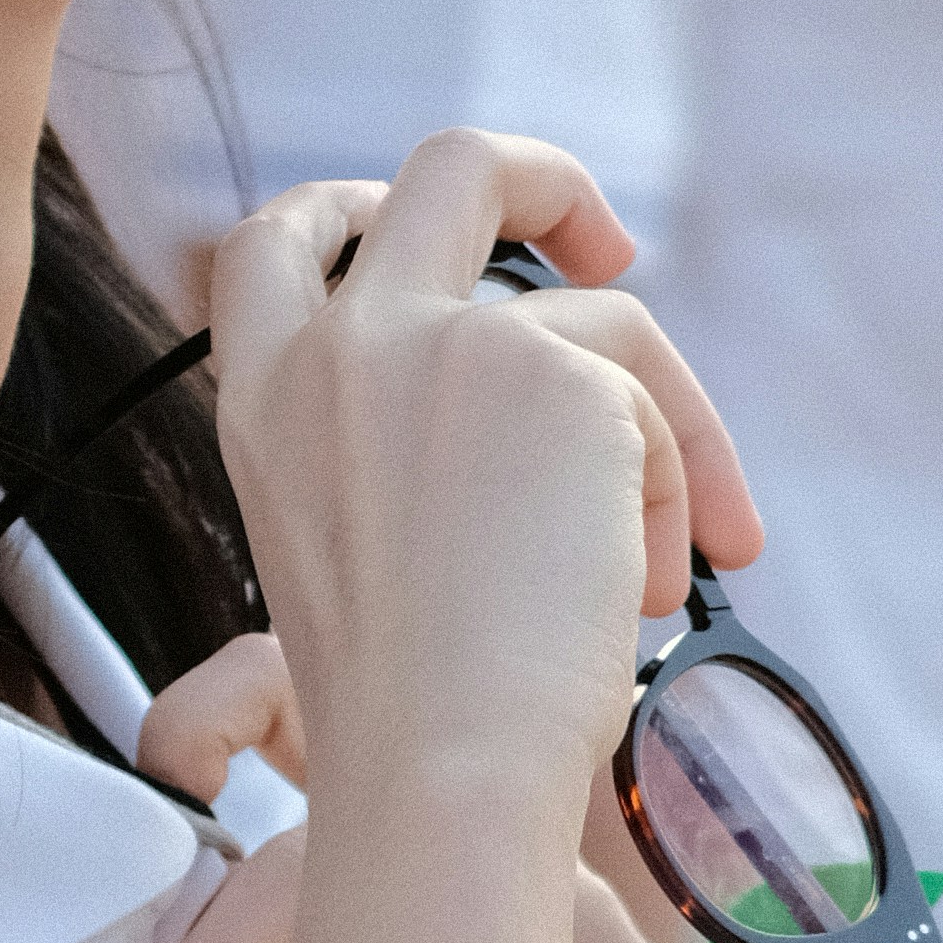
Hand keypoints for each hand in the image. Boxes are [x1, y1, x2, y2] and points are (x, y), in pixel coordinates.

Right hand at [206, 134, 762, 834]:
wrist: (441, 774)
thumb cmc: (410, 718)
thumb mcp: (361, 550)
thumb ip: (404, 449)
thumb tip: (558, 390)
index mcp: (262, 404)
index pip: (272, 241)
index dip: (358, 211)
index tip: (431, 238)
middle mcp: (337, 348)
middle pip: (450, 168)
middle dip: (549, 184)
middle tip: (608, 251)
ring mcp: (440, 341)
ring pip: (599, 314)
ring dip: (658, 432)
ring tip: (654, 569)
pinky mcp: (551, 368)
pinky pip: (650, 397)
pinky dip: (680, 483)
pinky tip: (648, 585)